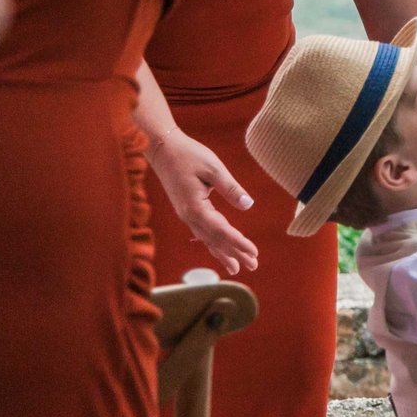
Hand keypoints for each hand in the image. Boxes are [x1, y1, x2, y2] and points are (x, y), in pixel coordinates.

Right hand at [146, 130, 258, 275]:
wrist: (163, 150)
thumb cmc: (189, 155)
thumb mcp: (213, 168)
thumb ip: (231, 188)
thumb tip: (248, 205)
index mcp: (195, 207)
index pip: (221, 231)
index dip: (238, 243)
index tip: (254, 253)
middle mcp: (189, 216)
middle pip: (215, 240)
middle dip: (234, 253)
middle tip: (253, 265)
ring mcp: (186, 215)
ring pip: (207, 239)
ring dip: (223, 252)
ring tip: (238, 267)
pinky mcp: (186, 210)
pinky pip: (201, 232)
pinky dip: (212, 243)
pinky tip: (218, 251)